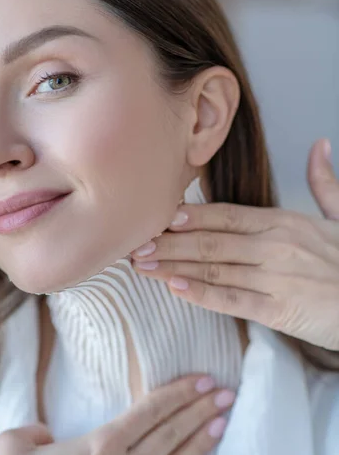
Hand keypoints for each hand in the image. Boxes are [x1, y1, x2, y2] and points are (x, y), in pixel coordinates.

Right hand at [0, 374, 232, 454]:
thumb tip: (47, 433)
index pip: (152, 409)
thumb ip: (33, 429)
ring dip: (203, 441)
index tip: (205, 380)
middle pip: (173, 432)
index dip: (181, 392)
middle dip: (202, 410)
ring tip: (223, 423)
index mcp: (102, 445)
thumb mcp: (12, 447)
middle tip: (226, 394)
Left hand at [131, 139, 338, 349]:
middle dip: (170, 242)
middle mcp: (276, 245)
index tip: (157, 216)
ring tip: (142, 264)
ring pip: (215, 268)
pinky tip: (175, 288)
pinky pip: (233, 299)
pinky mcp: (280, 309)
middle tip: (135, 243)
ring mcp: (277, 277)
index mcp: (284, 221)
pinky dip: (202, 294)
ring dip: (174, 266)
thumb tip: (319, 145)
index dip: (189, 215)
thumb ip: (325, 183)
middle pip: (211, 239)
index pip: (226, 214)